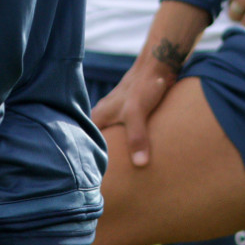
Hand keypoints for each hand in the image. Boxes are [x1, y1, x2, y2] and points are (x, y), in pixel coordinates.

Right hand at [91, 1, 207, 166]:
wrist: (159, 64)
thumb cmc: (144, 85)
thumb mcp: (138, 113)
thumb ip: (137, 137)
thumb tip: (139, 165)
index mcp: (99, 115)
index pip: (85, 142)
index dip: (87, 158)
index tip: (93, 176)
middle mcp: (104, 114)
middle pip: (97, 141)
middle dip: (101, 157)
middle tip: (108, 179)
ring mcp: (117, 113)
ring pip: (111, 136)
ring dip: (116, 151)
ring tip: (121, 172)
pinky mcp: (130, 112)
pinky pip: (124, 132)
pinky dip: (128, 143)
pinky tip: (136, 153)